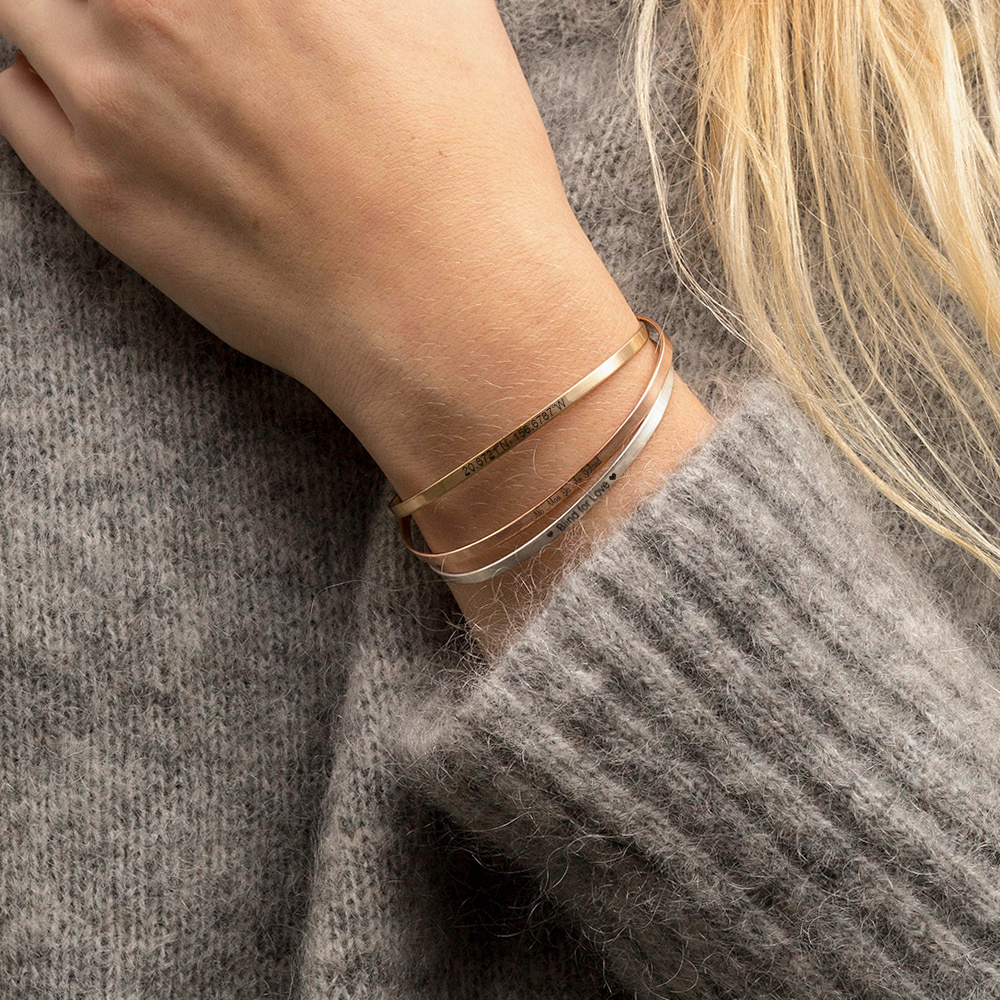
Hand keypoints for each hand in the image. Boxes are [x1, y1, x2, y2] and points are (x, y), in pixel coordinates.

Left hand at [0, 0, 580, 436]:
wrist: (444, 315)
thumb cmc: (465, 163)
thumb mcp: (441, 6)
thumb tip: (314, 0)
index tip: (223, 9)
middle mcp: (149, 3)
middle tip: (184, 23)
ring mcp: (109, 99)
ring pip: (27, 3)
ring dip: (74, 7)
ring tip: (143, 39)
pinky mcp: (99, 193)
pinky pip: (15, 94)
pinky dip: (48, 74)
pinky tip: (115, 94)